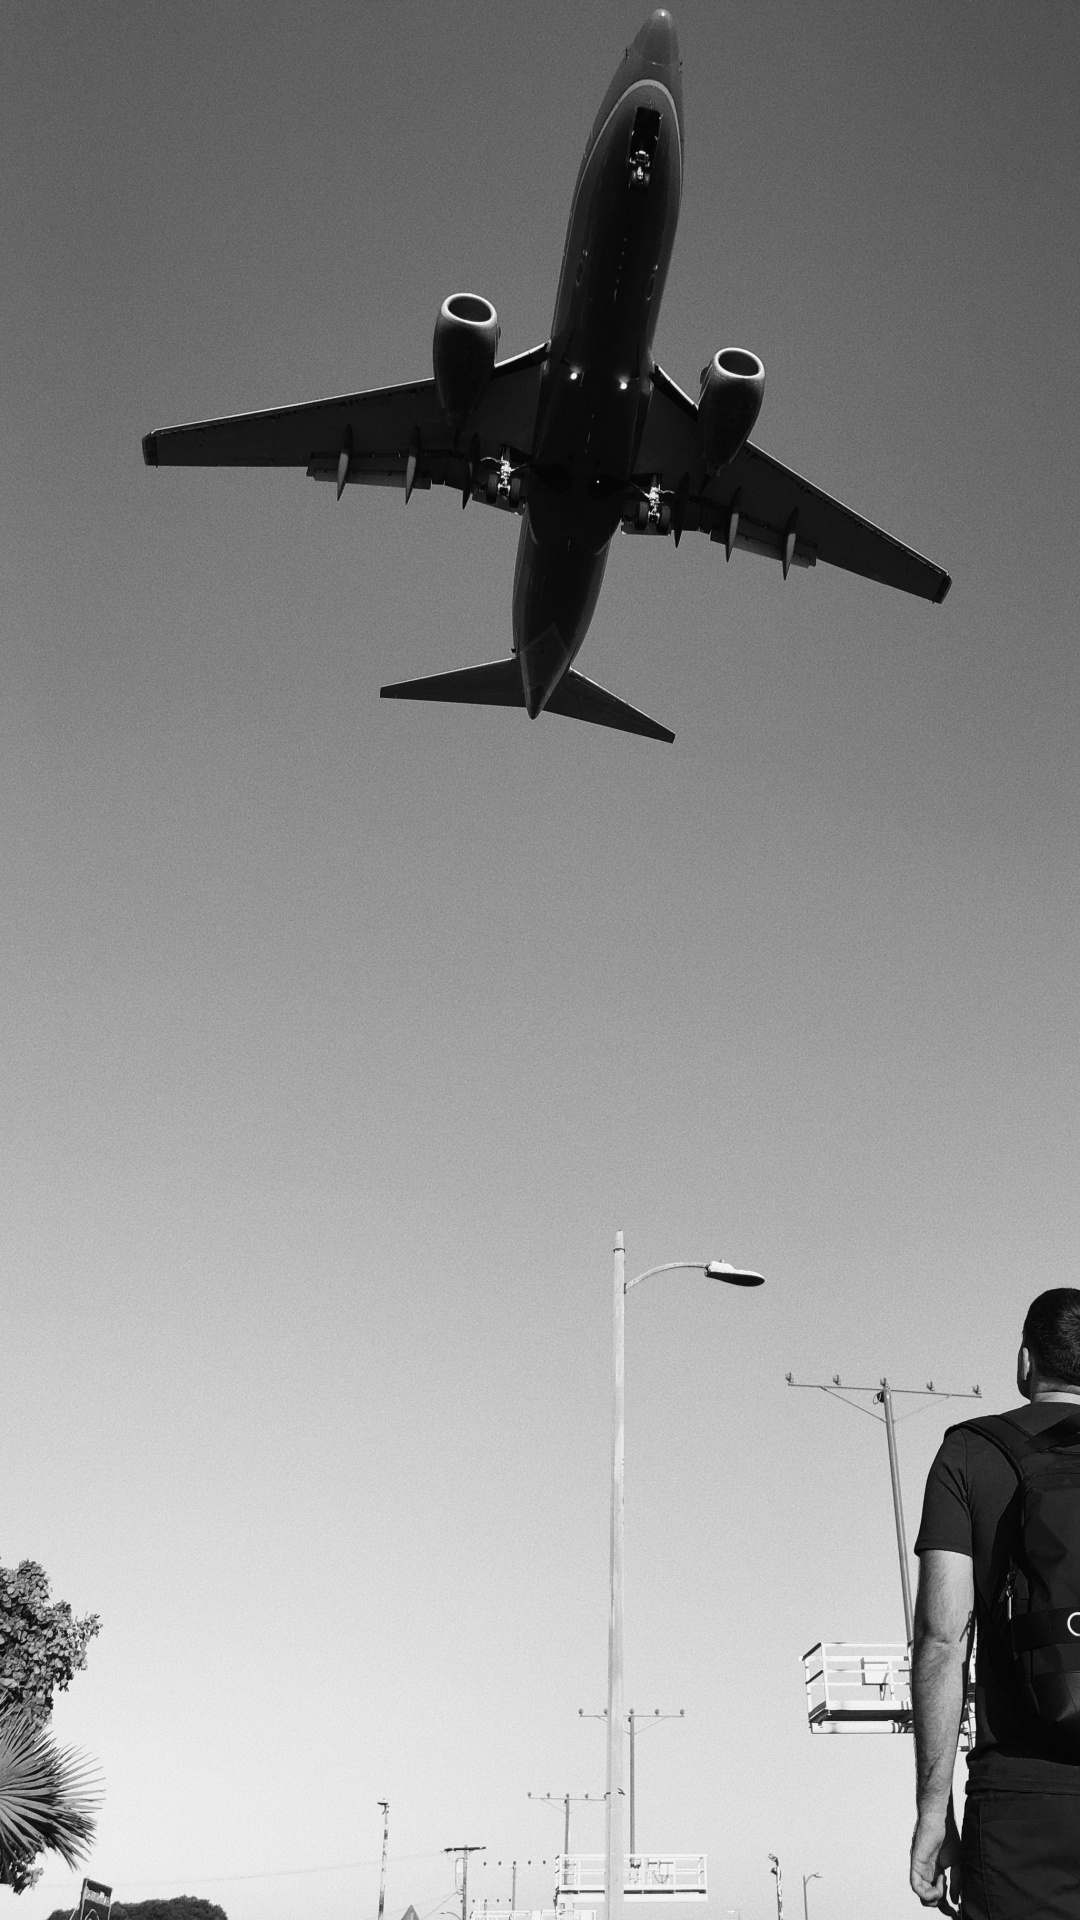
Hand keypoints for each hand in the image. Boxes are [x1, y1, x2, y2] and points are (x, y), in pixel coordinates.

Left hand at [910, 1796, 960, 1912]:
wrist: (940, 1818)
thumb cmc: (948, 1835)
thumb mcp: (956, 1863)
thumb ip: (956, 1881)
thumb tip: (954, 1900)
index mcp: (935, 1872)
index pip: (938, 1894)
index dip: (947, 1906)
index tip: (957, 1913)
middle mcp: (926, 1873)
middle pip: (929, 1898)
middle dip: (941, 1907)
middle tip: (952, 1910)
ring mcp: (920, 1869)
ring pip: (922, 1895)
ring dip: (935, 1898)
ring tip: (944, 1885)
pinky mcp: (915, 1864)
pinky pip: (916, 1886)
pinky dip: (927, 1892)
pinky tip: (939, 1884)